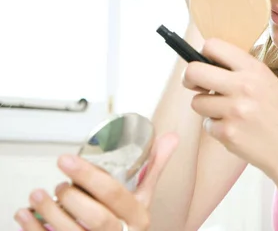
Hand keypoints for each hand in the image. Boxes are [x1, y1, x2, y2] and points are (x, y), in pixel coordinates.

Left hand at [14, 133, 178, 230]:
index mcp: (138, 217)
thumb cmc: (129, 225)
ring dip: (49, 213)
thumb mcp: (144, 199)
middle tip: (59, 185)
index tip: (68, 161)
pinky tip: (23, 216)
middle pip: (95, 218)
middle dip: (71, 197)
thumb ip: (154, 168)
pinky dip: (33, 230)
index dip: (90, 177)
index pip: (115, 195)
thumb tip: (171, 137)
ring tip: (38, 195)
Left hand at [182, 38, 277, 179]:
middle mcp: (244, 86)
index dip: (202, 55)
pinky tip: (237, 130)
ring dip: (207, 109)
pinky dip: (217, 128)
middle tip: (197, 87)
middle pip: (193, 71)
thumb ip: (240, 70)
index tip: (204, 66)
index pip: (212, 46)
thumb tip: (204, 62)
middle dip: (189, 80)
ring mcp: (235, 110)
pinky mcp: (228, 133)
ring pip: (197, 102)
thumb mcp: (268, 82)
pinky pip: (206, 125)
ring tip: (228, 114)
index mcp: (254, 68)